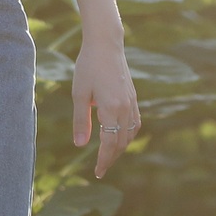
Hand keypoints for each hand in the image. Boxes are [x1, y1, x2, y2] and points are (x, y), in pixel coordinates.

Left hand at [71, 41, 140, 178]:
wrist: (106, 43)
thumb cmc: (88, 66)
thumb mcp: (79, 93)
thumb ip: (81, 121)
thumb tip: (80, 145)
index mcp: (111, 108)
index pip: (109, 143)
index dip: (103, 160)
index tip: (97, 172)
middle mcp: (125, 107)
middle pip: (122, 142)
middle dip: (111, 157)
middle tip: (100, 169)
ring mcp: (132, 102)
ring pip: (131, 134)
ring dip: (121, 147)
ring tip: (108, 155)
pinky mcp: (133, 97)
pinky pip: (135, 122)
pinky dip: (128, 134)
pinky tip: (120, 136)